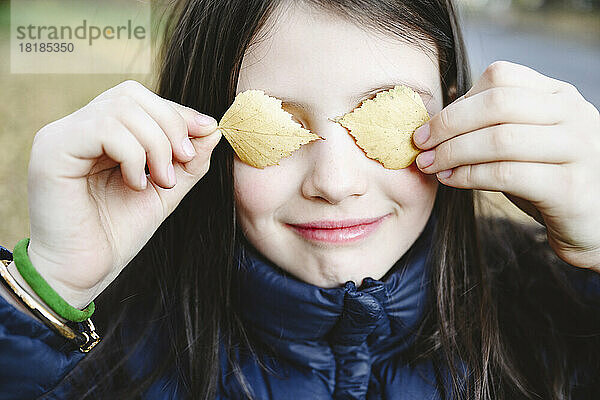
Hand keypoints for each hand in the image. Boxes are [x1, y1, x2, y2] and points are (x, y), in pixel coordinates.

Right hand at [26, 80, 221, 307]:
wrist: (85, 272)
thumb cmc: (119, 233)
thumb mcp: (165, 190)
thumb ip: (188, 160)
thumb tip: (213, 128)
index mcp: (101, 131)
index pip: (141, 99)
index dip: (177, 112)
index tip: (206, 133)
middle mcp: (78, 126)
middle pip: (132, 94)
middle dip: (170, 125)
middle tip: (182, 163)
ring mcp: (62, 135)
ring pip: (122, 109)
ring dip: (156, 145)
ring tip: (161, 181)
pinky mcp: (52, 150)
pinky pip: (105, 129)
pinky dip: (133, 155)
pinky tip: (135, 184)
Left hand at [412, 61, 599, 272]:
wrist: (597, 223)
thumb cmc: (549, 179)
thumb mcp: (525, 142)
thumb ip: (491, 126)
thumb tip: (434, 125)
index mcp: (558, 95)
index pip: (500, 77)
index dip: (456, 103)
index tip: (427, 128)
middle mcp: (572, 114)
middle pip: (497, 104)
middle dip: (448, 125)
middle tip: (420, 146)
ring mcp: (577, 148)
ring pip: (499, 139)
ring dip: (453, 152)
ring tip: (429, 165)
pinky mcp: (570, 186)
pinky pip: (507, 174)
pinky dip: (469, 176)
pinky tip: (450, 181)